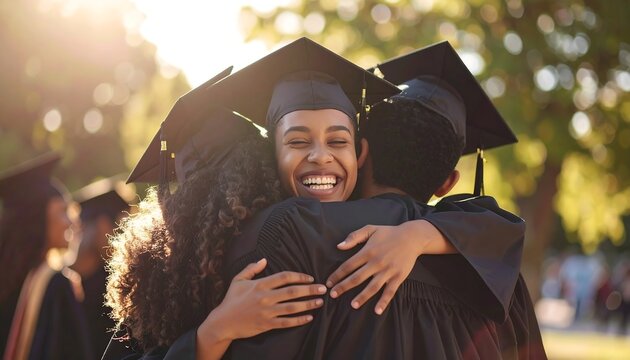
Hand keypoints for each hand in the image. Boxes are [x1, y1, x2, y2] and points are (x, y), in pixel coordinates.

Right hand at [202, 258, 325, 341]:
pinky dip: (299, 320)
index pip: (284, 277)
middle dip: (309, 289)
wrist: (222, 322)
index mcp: (260, 284)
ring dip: (308, 304)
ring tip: (320, 302)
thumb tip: (264, 259)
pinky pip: (286, 322)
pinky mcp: (266, 324)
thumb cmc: (231, 300)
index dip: (299, 276)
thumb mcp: (238, 280)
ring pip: (292, 307)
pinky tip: (309, 317)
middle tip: (323, 288)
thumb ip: (251, 269)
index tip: (310, 277)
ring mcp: (266, 311)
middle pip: (292, 291)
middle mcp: (265, 297)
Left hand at [326, 221, 434, 314]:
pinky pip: (390, 291)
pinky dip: (383, 301)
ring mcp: (388, 271)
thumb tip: (339, 246)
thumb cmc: (389, 233)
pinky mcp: (398, 277)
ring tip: (353, 305)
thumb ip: (354, 237)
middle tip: (332, 295)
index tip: (329, 283)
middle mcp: (377, 262)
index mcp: (368, 251)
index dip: (337, 275)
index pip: (348, 265)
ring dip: (362, 297)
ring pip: (372, 287)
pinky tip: (377, 310)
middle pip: (357, 278)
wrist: (412, 237)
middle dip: (343, 287)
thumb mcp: (370, 229)